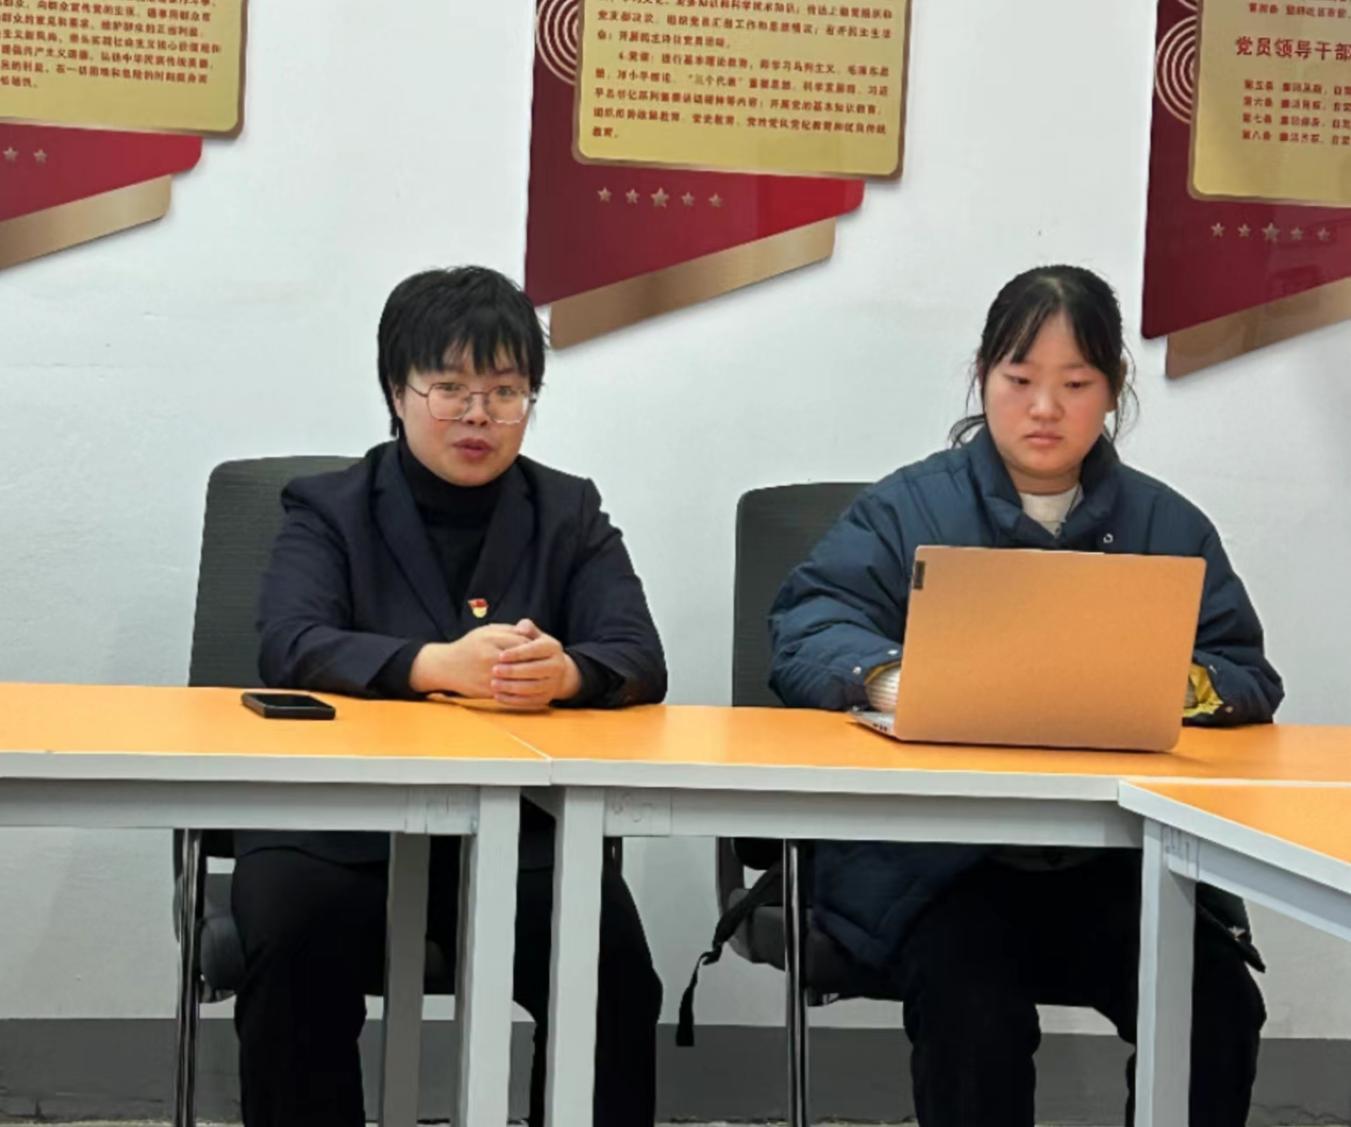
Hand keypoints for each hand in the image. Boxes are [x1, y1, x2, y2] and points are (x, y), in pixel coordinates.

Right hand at [409, 624, 531, 696]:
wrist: (446, 667)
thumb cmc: (469, 646)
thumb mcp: (486, 631)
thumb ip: (509, 631)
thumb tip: (530, 633)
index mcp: (490, 639)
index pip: (522, 642)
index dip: (534, 646)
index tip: (542, 648)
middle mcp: (489, 657)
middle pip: (522, 661)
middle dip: (535, 662)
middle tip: (544, 663)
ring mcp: (487, 675)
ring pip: (517, 678)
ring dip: (530, 678)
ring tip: (538, 676)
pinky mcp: (485, 690)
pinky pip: (508, 690)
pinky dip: (519, 689)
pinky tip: (527, 687)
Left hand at [489, 618, 582, 709]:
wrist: (554, 671)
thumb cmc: (537, 650)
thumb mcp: (536, 636)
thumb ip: (527, 629)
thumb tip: (520, 628)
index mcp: (553, 648)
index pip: (535, 650)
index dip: (518, 653)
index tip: (500, 655)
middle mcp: (557, 667)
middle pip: (535, 670)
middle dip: (513, 671)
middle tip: (494, 670)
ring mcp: (552, 684)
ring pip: (531, 687)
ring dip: (511, 687)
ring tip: (494, 684)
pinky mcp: (546, 699)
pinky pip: (529, 701)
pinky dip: (513, 700)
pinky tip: (498, 696)